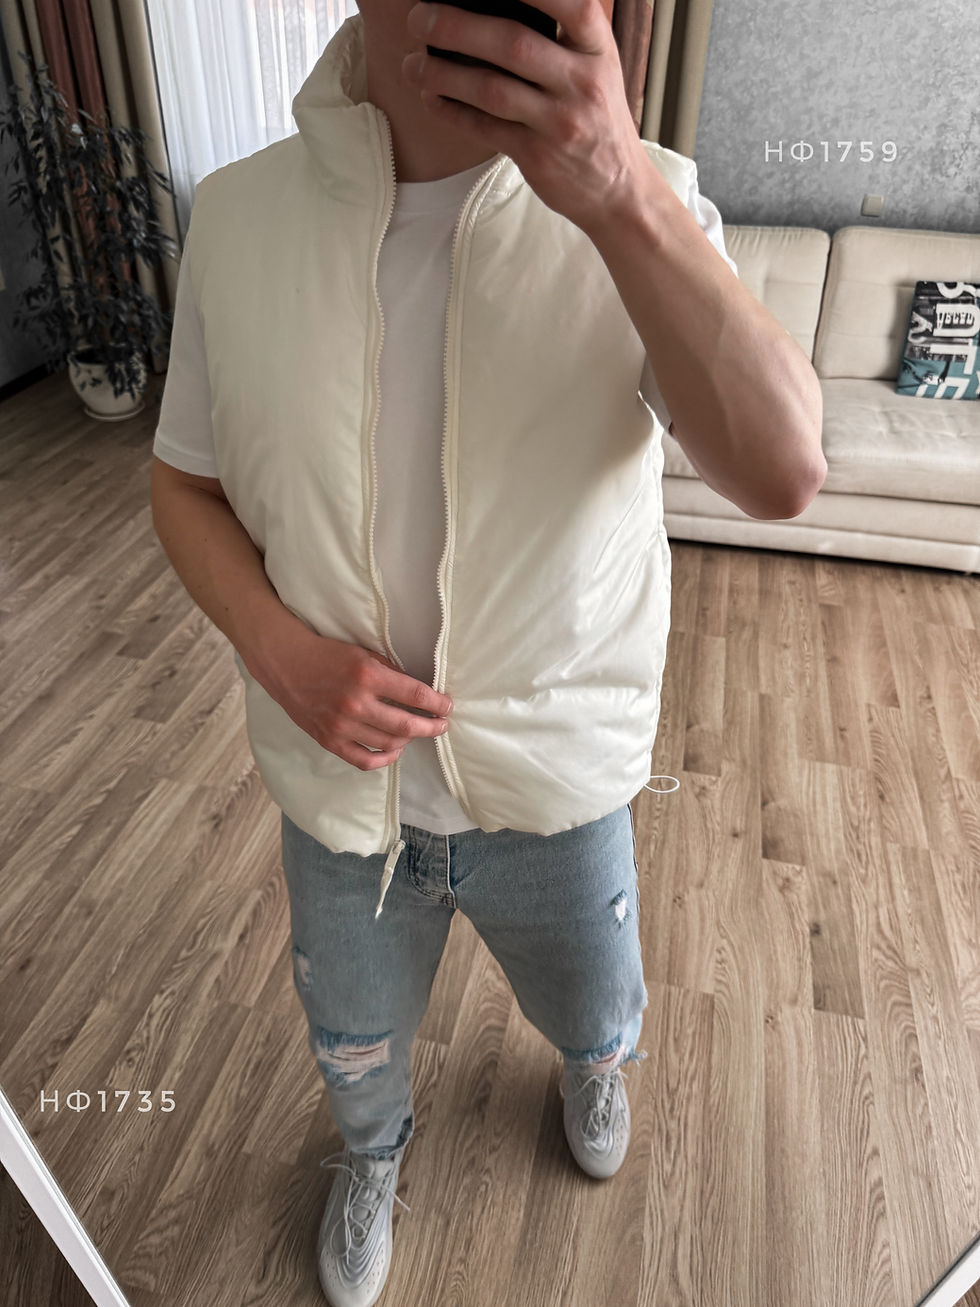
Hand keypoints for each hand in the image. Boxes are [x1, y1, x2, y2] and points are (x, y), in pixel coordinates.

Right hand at [249, 618, 452, 770]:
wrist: (286, 663)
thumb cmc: (328, 654)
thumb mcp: (365, 653)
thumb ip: (391, 673)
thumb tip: (420, 694)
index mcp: (368, 676)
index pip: (416, 696)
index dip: (438, 704)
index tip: (447, 707)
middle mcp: (355, 703)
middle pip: (407, 725)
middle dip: (431, 727)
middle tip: (442, 725)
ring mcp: (341, 725)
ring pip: (389, 744)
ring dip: (410, 741)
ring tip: (416, 733)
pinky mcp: (329, 740)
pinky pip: (364, 760)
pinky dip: (384, 759)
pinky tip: (394, 751)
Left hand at [401, 0, 648, 233]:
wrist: (619, 191)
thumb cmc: (597, 119)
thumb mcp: (596, 69)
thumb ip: (562, 37)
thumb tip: (491, 8)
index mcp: (598, 50)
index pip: (571, 5)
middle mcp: (582, 83)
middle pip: (513, 44)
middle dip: (457, 26)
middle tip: (419, 18)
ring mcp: (560, 123)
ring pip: (491, 89)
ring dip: (442, 73)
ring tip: (412, 64)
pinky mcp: (538, 157)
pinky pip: (485, 129)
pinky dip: (452, 112)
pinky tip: (431, 98)